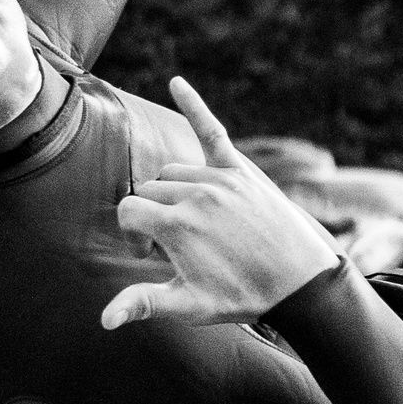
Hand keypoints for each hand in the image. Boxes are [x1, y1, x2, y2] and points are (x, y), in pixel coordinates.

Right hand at [102, 78, 340, 330]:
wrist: (299, 281)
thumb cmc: (241, 296)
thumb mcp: (189, 305)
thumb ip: (142, 304)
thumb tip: (103, 321)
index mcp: (175, 224)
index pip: (128, 211)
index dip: (134, 235)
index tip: (152, 255)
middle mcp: (196, 194)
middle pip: (148, 191)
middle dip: (151, 215)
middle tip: (179, 248)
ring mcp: (220, 179)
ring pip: (172, 173)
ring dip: (171, 193)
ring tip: (193, 226)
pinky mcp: (241, 171)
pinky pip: (212, 131)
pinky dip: (194, 105)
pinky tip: (176, 82)